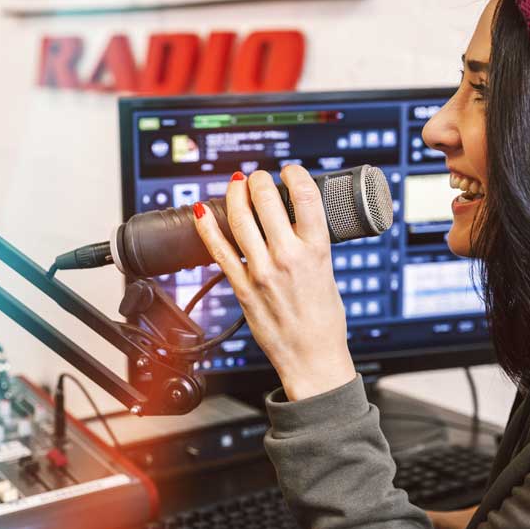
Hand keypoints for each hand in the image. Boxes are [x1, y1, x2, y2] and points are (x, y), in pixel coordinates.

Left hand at [193, 165, 356, 400]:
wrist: (312, 358)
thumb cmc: (324, 321)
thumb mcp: (327, 273)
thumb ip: (309, 246)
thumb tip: (294, 222)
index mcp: (317, 251)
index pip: (305, 196)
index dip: (294, 173)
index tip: (289, 170)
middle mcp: (288, 257)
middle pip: (267, 200)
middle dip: (260, 180)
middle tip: (258, 177)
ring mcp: (262, 272)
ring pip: (240, 218)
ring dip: (235, 194)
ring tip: (237, 185)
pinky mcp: (242, 287)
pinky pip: (219, 250)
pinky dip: (207, 226)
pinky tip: (202, 211)